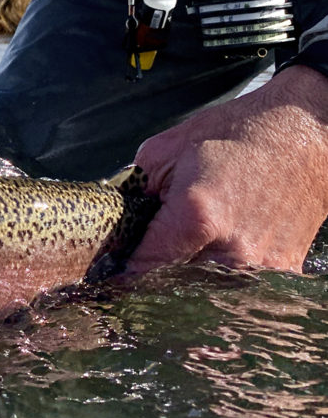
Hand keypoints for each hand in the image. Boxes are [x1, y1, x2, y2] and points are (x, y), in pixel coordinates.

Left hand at [128, 65, 327, 272]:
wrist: (304, 131)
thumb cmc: (236, 134)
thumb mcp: (165, 149)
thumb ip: (133, 188)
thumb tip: (117, 218)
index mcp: (197, 216)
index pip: (144, 267)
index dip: (125, 271)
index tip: (113, 272)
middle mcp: (231, 248)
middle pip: (174, 280)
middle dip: (158, 269)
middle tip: (149, 254)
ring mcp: (262, 263)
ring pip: (206, 286)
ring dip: (191, 271)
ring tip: (191, 244)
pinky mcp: (284, 268)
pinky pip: (239, 284)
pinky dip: (223, 271)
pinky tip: (220, 247)